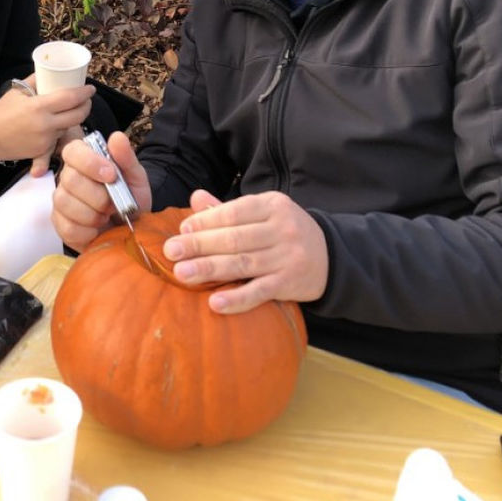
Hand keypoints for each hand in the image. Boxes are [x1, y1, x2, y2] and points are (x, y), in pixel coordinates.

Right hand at [0, 77, 94, 166]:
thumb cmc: (1, 112)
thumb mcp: (17, 91)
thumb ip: (35, 81)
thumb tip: (50, 72)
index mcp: (39, 106)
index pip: (70, 98)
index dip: (85, 93)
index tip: (91, 88)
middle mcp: (46, 124)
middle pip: (78, 115)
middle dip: (86, 106)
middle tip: (86, 100)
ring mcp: (45, 140)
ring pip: (69, 127)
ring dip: (73, 118)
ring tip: (71, 110)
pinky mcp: (42, 151)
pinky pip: (58, 139)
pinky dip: (59, 131)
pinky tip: (56, 124)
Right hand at [51, 131, 151, 250]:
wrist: (132, 226)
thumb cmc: (130, 197)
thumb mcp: (135, 177)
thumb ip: (126, 158)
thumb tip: (117, 137)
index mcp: (84, 160)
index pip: (72, 151)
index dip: (90, 162)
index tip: (111, 175)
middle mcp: (68, 177)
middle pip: (70, 179)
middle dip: (98, 195)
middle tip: (114, 203)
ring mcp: (61, 201)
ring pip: (65, 203)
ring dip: (93, 214)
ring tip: (106, 216)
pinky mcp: (60, 225)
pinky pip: (67, 227)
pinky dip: (87, 231)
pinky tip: (97, 229)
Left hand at [162, 189, 328, 312]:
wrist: (330, 256)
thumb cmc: (284, 231)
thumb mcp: (262, 212)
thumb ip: (228, 209)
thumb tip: (195, 197)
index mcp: (272, 205)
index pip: (234, 212)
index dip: (206, 221)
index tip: (182, 229)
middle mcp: (282, 229)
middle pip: (235, 238)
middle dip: (200, 245)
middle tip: (171, 252)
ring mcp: (288, 257)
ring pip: (243, 264)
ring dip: (210, 270)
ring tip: (183, 274)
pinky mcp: (290, 284)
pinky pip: (260, 292)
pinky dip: (237, 298)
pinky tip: (215, 302)